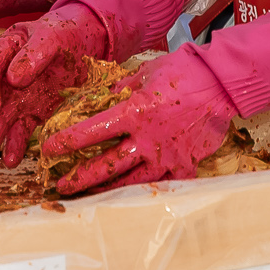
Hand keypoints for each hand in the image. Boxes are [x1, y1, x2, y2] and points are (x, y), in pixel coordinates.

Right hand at [0, 3, 109, 164]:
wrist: (85, 44)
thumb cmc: (64, 34)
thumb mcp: (52, 36)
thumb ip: (34, 53)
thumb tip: (13, 78)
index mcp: (6, 50)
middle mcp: (6, 76)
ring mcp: (19, 96)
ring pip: (2, 118)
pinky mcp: (33, 111)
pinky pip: (22, 129)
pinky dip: (16, 144)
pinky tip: (12, 159)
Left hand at [41, 48, 235, 193]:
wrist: (220, 83)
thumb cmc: (182, 71)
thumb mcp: (143, 73)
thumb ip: (120, 89)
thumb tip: (101, 99)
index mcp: (134, 112)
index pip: (91, 132)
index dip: (67, 142)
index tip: (49, 149)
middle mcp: (147, 139)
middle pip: (106, 165)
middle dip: (79, 178)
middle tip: (60, 185)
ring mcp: (167, 156)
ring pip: (130, 181)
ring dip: (105, 190)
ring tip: (87, 196)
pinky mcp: (185, 166)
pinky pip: (162, 185)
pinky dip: (144, 192)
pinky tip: (129, 198)